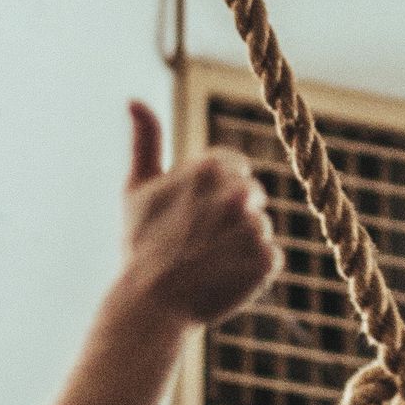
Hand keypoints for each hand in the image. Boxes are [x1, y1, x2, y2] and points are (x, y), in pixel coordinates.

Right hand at [118, 101, 280, 327]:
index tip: (193, 212)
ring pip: (260, 227)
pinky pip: (270, 256)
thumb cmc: (142, 245)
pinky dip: (252, 268)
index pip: (233, 167)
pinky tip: (224, 276)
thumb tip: (134, 99)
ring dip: (239, 243)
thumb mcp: (137, 188)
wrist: (150, 306)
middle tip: (198, 240)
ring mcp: (253, 229)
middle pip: (250, 196)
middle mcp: (236, 194)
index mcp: (209, 168)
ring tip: (208, 261)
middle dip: (230, 215)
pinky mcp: (267, 261)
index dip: (214, 191)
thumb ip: (145, 140)